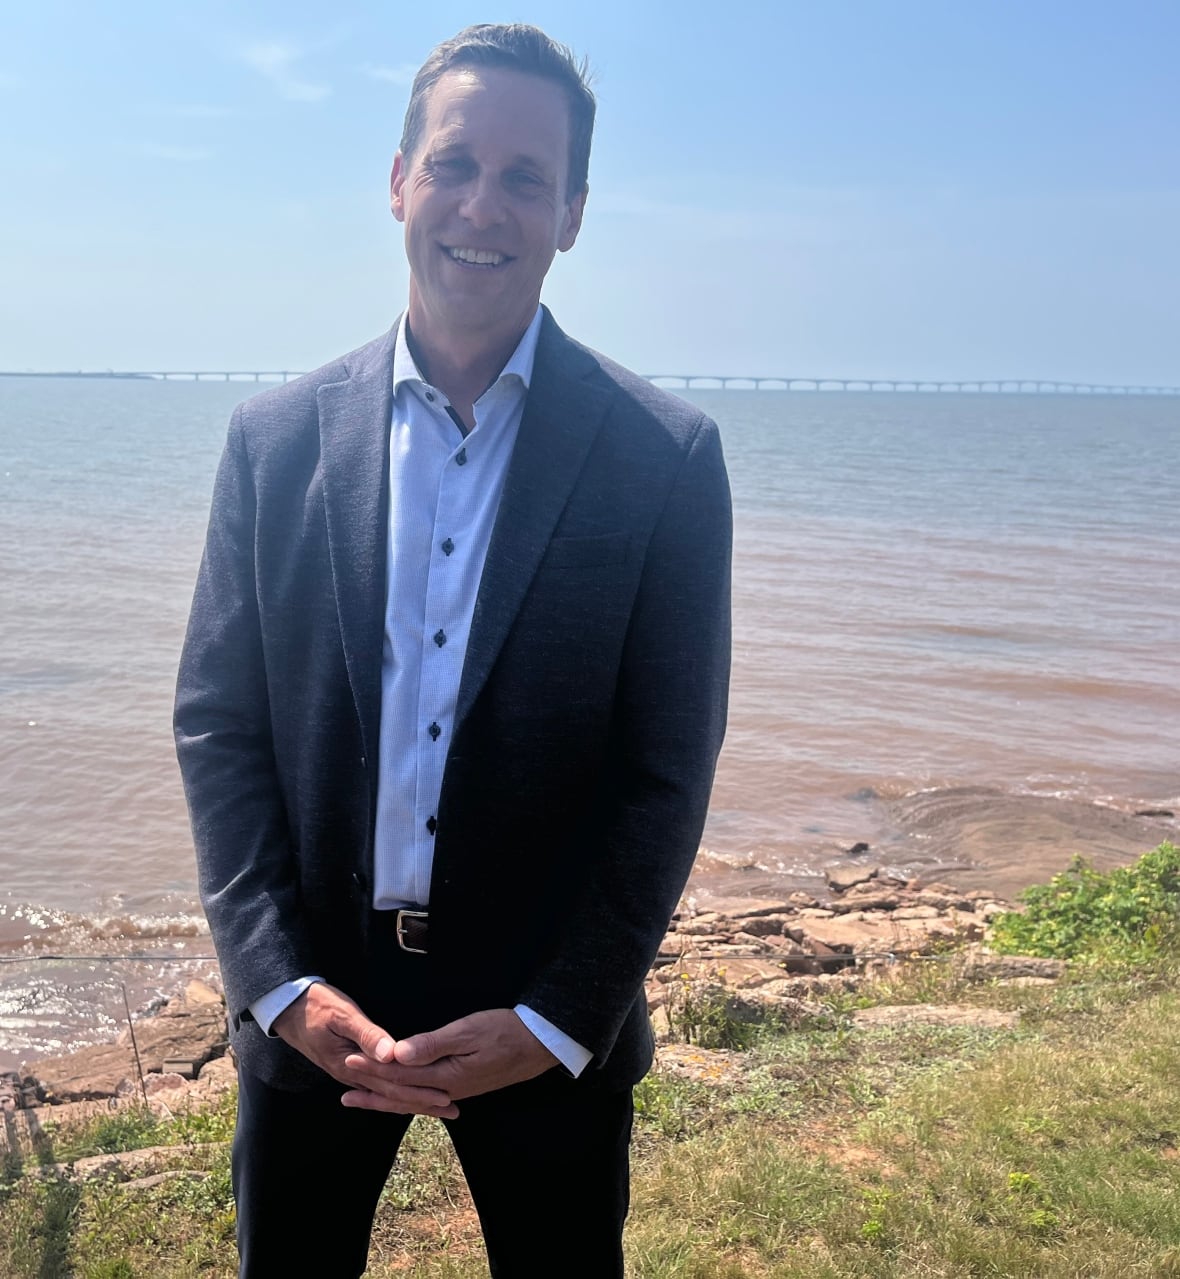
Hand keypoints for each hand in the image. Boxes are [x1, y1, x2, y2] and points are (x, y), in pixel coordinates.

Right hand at [272, 983, 458, 1117]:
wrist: (286, 1007)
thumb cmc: (316, 1005)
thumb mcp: (342, 1015)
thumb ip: (367, 1034)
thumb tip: (392, 1053)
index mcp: (352, 1065)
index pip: (393, 1083)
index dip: (420, 1090)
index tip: (445, 1096)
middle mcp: (351, 1075)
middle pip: (392, 1093)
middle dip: (423, 1101)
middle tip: (452, 1109)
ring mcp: (349, 1073)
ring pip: (385, 1093)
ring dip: (411, 1100)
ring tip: (436, 1107)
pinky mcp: (348, 1066)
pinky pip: (376, 1086)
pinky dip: (393, 1094)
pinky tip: (402, 1099)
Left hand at [340, 1008, 556, 1112]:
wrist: (540, 1045)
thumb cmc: (506, 1031)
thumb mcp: (469, 1031)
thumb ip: (433, 1044)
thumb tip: (398, 1054)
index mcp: (447, 1076)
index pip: (401, 1075)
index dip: (374, 1068)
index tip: (350, 1060)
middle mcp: (448, 1090)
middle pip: (402, 1094)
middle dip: (372, 1089)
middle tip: (343, 1086)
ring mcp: (456, 1091)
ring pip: (412, 1100)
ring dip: (384, 1099)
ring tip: (360, 1100)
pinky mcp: (463, 1087)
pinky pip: (424, 1098)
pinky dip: (405, 1098)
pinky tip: (399, 1098)